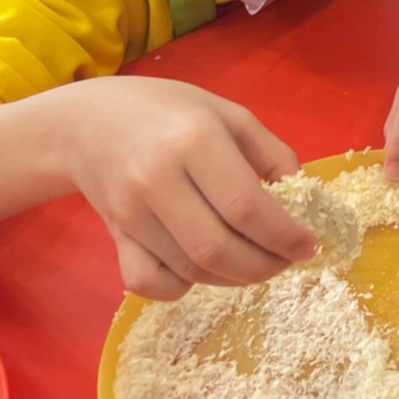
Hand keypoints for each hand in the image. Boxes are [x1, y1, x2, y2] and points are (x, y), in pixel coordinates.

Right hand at [56, 77, 315, 300]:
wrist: (89, 122)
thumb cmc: (171, 112)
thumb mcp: (231, 115)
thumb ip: (273, 154)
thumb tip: (306, 200)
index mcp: (194, 140)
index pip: (245, 206)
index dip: (283, 235)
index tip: (309, 246)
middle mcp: (157, 180)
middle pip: (217, 248)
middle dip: (264, 266)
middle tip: (286, 260)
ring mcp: (131, 213)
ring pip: (190, 270)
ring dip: (234, 277)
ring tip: (258, 260)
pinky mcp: (114, 238)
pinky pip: (150, 283)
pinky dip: (184, 287)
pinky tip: (205, 266)